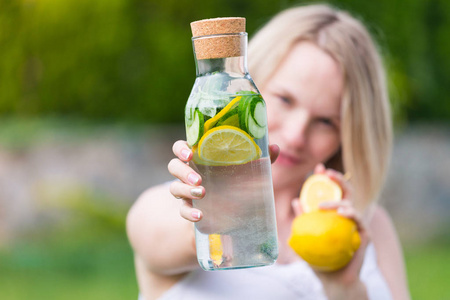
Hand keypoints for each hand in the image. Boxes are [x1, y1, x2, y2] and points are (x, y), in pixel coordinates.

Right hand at [168, 140, 279, 222]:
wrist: (233, 215)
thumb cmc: (239, 184)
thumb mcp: (250, 171)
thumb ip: (261, 159)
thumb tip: (275, 147)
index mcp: (201, 157)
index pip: (182, 147)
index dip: (181, 148)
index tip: (190, 153)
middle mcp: (191, 172)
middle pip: (174, 166)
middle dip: (183, 171)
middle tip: (199, 178)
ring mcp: (187, 192)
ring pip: (174, 187)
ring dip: (185, 189)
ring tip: (201, 193)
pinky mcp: (190, 210)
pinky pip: (182, 211)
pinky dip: (189, 213)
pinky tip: (200, 216)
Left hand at [292, 164, 369, 297]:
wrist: (334, 280)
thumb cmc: (320, 258)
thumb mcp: (307, 236)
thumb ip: (303, 219)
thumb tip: (295, 200)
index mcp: (334, 213)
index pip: (332, 191)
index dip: (327, 178)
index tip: (318, 167)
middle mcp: (347, 215)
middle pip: (345, 191)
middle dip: (337, 179)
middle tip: (326, 173)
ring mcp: (356, 224)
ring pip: (350, 204)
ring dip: (336, 201)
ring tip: (321, 206)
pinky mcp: (364, 235)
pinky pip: (359, 221)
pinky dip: (351, 214)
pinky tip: (342, 213)